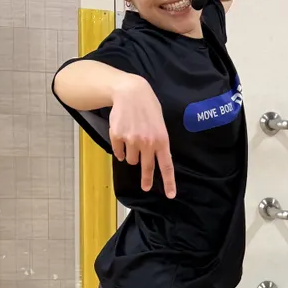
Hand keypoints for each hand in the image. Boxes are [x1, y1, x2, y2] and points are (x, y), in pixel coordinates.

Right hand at [108, 75, 175, 197]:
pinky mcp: (117, 137)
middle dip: (146, 179)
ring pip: (130, 160)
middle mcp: (147, 142)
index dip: (168, 182)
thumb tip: (156, 159)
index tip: (170, 194)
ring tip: (133, 139)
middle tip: (146, 187)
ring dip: (132, 155)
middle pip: (147, 168)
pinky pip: (119, 152)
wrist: (130, 92)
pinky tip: (123, 137)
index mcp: (161, 140)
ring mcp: (131, 140)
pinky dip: (120, 149)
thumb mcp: (160, 123)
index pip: (166, 165)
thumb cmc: (148, 107)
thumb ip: (159, 141)